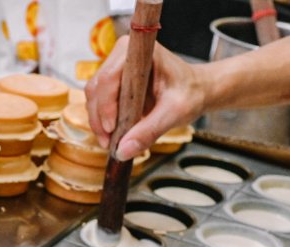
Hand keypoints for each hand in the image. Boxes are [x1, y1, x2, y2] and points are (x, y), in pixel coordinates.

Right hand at [84, 37, 206, 160]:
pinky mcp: (114, 81)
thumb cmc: (190, 93)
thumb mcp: (174, 113)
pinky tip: (112, 134)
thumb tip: (123, 151)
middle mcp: (123, 55)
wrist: (196, 90)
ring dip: (98, 121)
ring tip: (110, 141)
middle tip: (108, 142)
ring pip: (93, 95)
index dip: (106, 104)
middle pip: (97, 87)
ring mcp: (116, 67)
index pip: (110, 77)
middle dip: (99, 118)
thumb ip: (149, 131)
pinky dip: (101, 119)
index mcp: (140, 52)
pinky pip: (98, 101)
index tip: (112, 128)